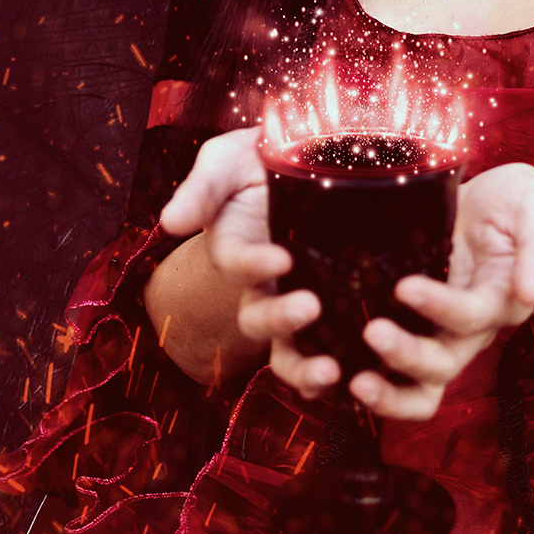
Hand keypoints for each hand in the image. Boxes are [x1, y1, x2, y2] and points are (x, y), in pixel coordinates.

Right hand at [155, 128, 327, 387]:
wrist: (322, 151)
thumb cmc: (266, 156)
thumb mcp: (230, 160)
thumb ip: (203, 188)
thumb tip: (171, 223)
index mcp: (238, 247)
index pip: (237, 262)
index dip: (254, 265)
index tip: (282, 258)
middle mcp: (266, 284)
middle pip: (258, 318)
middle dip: (279, 319)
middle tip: (309, 308)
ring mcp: (302, 297)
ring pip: (290, 351)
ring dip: (304, 368)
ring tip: (331, 372)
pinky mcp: (341, 306)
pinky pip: (336, 350)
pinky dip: (346, 371)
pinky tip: (362, 382)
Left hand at [349, 162, 533, 421]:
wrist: (495, 207)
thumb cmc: (519, 207)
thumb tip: (528, 293)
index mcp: (499, 302)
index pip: (471, 316)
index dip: (440, 308)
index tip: (405, 286)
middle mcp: (467, 330)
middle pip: (442, 365)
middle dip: (407, 356)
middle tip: (372, 332)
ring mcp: (437, 334)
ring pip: (417, 386)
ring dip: (385, 391)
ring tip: (347, 379)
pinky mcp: (409, 326)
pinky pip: (389, 370)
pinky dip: (361, 379)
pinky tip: (327, 374)